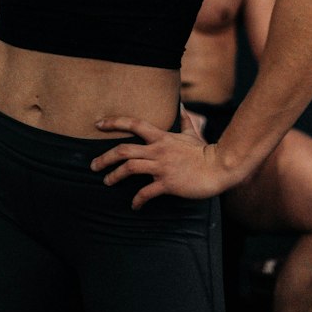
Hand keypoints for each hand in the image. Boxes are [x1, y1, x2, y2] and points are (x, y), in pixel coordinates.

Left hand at [89, 107, 228, 208]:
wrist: (218, 167)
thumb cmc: (205, 151)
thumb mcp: (192, 132)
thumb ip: (184, 120)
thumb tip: (181, 106)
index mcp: (161, 136)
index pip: (134, 124)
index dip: (114, 122)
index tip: (98, 124)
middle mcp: (158, 150)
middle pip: (124, 149)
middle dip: (105, 157)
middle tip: (93, 165)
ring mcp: (161, 166)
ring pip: (130, 168)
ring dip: (114, 176)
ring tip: (106, 182)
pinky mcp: (167, 183)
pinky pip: (146, 192)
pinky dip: (137, 200)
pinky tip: (134, 206)